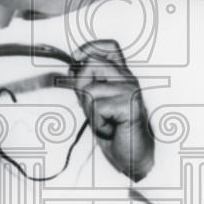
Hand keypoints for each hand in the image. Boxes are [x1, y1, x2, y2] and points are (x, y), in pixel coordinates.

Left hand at [68, 39, 154, 181]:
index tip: (78, 61)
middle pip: (92, 62)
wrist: (132, 156)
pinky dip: (99, 123)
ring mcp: (130, 90)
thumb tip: (71, 69)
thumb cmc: (115, 132)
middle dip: (81, 86)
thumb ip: (85, 85)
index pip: (109, 46)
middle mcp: (128, 79)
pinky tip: (111, 128)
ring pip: (90, 88)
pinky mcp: (130, 104)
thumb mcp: (95, 104)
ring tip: (106, 121)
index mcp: (121, 75)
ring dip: (91, 112)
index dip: (89, 48)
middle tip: (94, 107)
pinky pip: (97, 107)